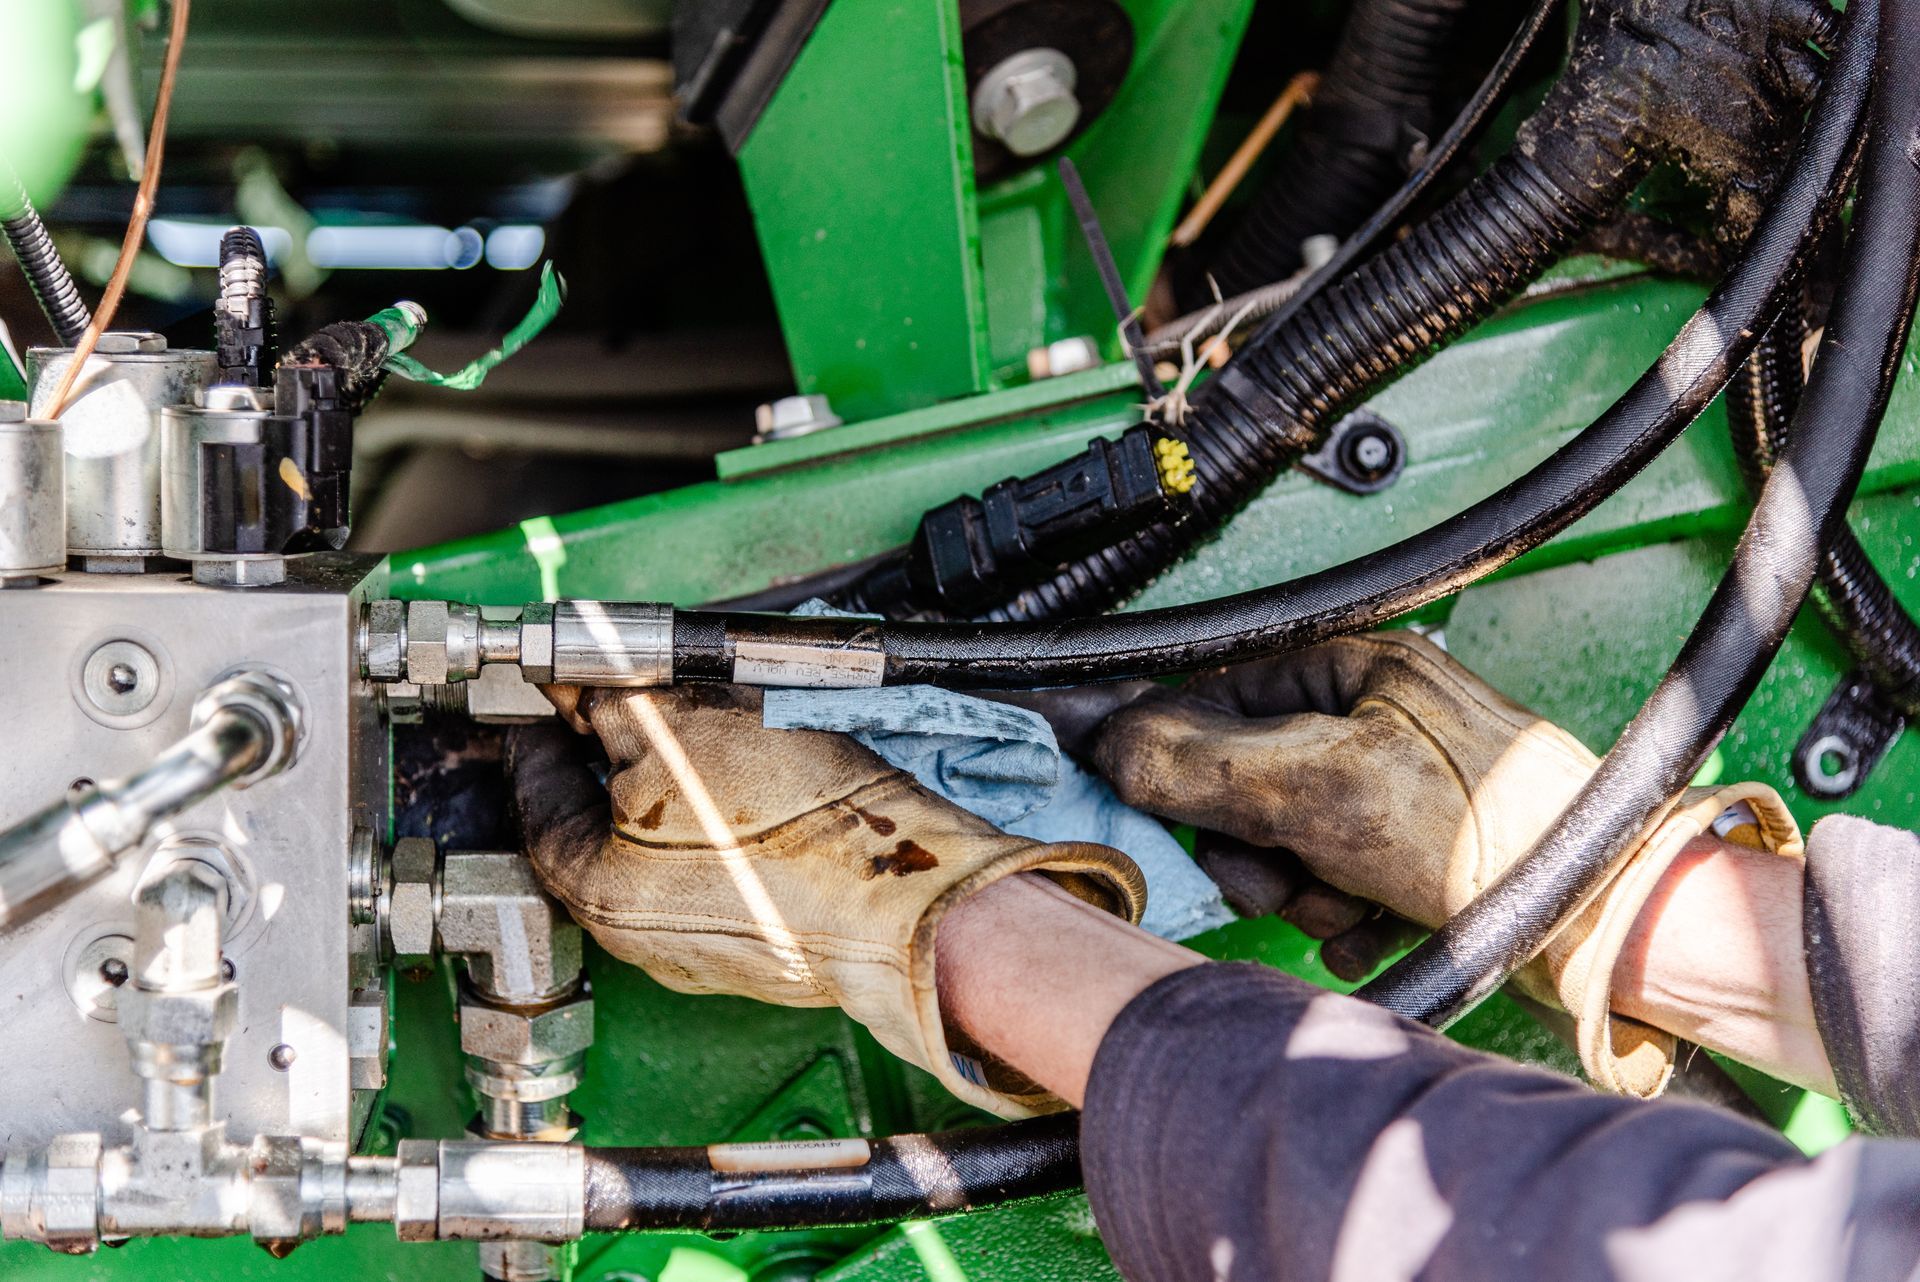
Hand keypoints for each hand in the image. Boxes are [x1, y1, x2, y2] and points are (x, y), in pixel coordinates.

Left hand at [508, 684, 1145, 1117]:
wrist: (909, 897)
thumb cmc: (803, 826)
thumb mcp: (687, 729)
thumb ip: (616, 701)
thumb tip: (580, 687)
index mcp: (596, 891)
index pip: (538, 794)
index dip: (543, 728)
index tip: (553, 693)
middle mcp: (637, 936)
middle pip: (599, 824)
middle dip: (614, 754)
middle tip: (633, 698)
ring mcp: (702, 947)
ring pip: (663, 848)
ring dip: (676, 787)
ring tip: (713, 734)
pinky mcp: (763, 945)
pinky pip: (721, 872)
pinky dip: (726, 824)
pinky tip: (764, 787)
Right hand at [1087, 632, 1801, 1095]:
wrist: (1600, 922)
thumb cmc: (1494, 834)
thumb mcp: (1323, 789)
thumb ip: (1204, 763)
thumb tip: (1107, 740)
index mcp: (1346, 667)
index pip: (1208, 698)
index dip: (1175, 766)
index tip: (1156, 815)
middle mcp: (1364, 714)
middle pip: (1239, 781)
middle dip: (1254, 848)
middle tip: (1283, 877)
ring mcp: (1385, 784)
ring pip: (1279, 842)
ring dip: (1298, 890)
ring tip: (1345, 904)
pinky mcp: (1402, 849)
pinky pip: (1325, 880)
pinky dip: (1336, 916)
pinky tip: (1370, 926)